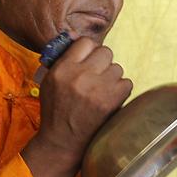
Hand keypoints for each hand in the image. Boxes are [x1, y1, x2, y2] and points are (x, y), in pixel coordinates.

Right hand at [36, 36, 131, 156]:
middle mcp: (80, 76)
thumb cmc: (56, 109)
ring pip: (117, 68)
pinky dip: (121, 90)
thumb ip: (62, 59)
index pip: (85, 42)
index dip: (89, 51)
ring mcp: (97, 89)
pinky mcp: (110, 101)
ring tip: (101, 90)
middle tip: (97, 75)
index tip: (89, 60)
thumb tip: (75, 36)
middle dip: (103, 62)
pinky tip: (110, 98)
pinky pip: (127, 83)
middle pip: (105, 52)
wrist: (63, 141)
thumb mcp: (49, 81)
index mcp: (62, 69)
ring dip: (112, 77)